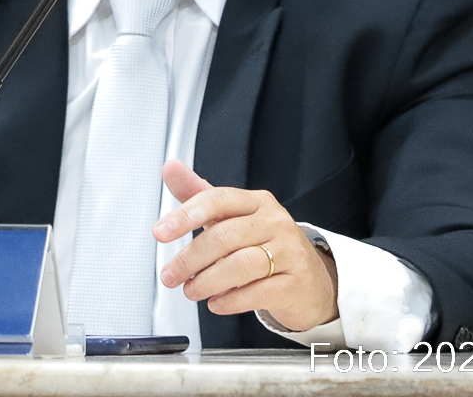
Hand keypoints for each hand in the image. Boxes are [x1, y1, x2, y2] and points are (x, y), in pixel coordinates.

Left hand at [153, 159, 338, 332]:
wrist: (311, 281)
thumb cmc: (265, 245)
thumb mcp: (232, 218)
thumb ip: (199, 195)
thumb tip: (170, 168)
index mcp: (256, 202)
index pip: (217, 200)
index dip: (185, 215)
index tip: (161, 232)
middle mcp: (275, 222)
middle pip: (225, 236)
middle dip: (190, 258)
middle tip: (170, 275)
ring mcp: (289, 252)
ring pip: (241, 264)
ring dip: (208, 281)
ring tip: (191, 291)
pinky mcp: (295, 283)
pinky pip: (259, 292)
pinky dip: (232, 300)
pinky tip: (216, 303)